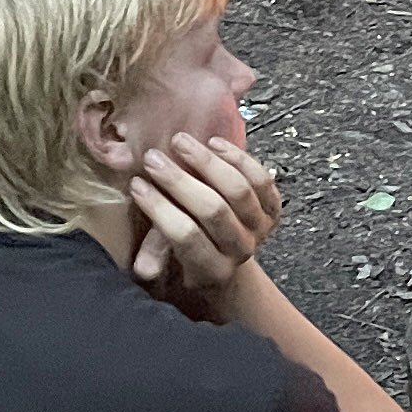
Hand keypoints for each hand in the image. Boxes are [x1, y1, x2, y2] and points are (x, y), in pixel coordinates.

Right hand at [124, 128, 284, 310]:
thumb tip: (141, 269)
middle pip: (213, 210)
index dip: (160, 208)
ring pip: (238, 190)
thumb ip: (155, 255)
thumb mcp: (167, 260)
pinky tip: (213, 143)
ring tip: (180, 142)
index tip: (137, 184)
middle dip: (178, 181)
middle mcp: (240, 249)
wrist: (225, 251)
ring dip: (207, 162)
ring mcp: (261, 228)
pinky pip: (260, 179)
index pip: (186, 236)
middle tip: (153, 158)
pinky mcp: (274, 208)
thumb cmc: (188, 250)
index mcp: (212, 269)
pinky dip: (238, 158)